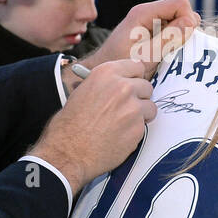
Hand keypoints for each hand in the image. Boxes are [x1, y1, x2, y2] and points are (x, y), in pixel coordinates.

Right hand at [31, 59, 156, 192]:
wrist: (67, 152)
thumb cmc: (69, 124)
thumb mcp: (82, 92)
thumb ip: (105, 85)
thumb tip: (119, 84)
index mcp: (106, 73)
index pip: (136, 65)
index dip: (134, 77)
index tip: (133, 83)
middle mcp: (122, 87)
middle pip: (146, 86)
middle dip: (139, 96)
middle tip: (127, 107)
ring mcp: (133, 108)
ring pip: (150, 107)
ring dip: (141, 115)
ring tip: (123, 124)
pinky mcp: (138, 128)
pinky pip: (144, 126)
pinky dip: (135, 131)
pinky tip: (119, 136)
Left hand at [82, 0, 198, 75]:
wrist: (102, 72)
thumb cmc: (120, 66)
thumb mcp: (147, 55)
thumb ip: (169, 38)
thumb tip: (192, 21)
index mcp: (144, 12)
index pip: (180, 3)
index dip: (188, 20)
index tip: (184, 41)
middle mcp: (148, 13)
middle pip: (181, 11)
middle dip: (185, 30)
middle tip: (175, 50)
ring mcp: (150, 22)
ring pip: (179, 22)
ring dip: (180, 38)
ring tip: (170, 55)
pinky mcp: (152, 31)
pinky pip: (172, 31)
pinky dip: (175, 43)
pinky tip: (166, 56)